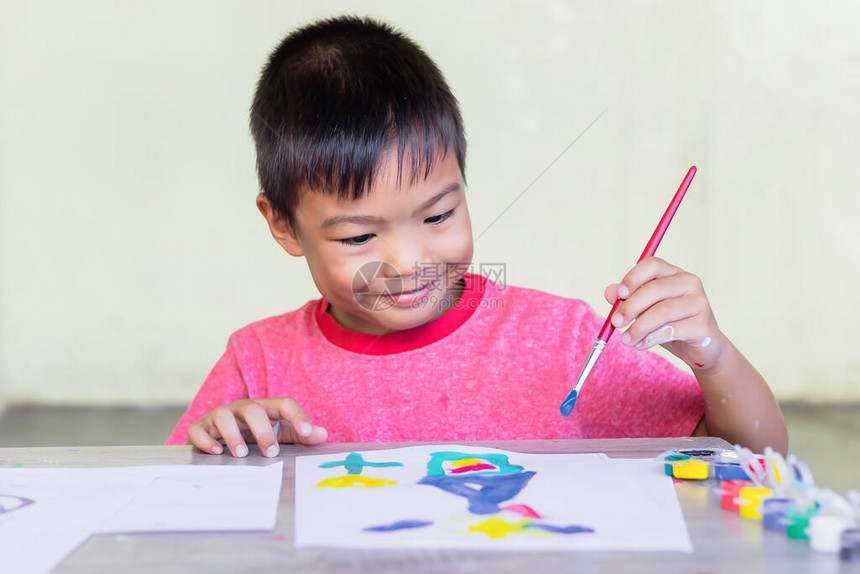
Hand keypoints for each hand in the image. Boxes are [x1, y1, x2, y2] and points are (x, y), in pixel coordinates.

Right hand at [186, 398, 327, 456]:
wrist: (221, 442)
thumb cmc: (257, 437)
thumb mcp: (282, 435)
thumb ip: (301, 435)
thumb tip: (322, 434)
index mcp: (267, 409)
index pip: (285, 404)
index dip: (297, 416)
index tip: (306, 432)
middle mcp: (243, 409)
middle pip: (253, 409)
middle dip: (263, 431)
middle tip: (271, 453)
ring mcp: (221, 416)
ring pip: (223, 415)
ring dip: (233, 435)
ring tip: (242, 455)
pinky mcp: (201, 428)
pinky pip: (199, 429)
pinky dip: (205, 440)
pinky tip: (216, 453)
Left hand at [604, 256, 724, 369]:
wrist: (703, 350)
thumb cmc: (671, 326)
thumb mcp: (646, 311)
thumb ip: (628, 300)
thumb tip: (609, 292)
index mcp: (674, 274)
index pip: (652, 264)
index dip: (633, 277)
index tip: (619, 294)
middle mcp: (690, 283)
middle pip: (655, 289)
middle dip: (630, 307)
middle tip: (615, 323)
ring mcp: (700, 303)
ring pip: (662, 312)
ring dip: (638, 327)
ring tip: (626, 340)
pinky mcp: (702, 326)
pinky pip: (670, 331)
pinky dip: (650, 339)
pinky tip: (641, 345)